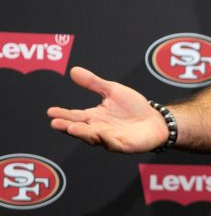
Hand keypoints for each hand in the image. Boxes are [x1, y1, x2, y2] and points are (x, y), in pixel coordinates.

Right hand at [48, 67, 168, 152]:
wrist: (155, 120)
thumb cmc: (133, 107)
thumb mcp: (112, 90)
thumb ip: (93, 83)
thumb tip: (73, 70)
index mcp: (94, 117)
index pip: (75, 116)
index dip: (63, 114)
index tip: (50, 111)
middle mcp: (98, 130)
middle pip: (80, 129)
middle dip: (68, 126)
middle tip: (55, 123)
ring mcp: (110, 139)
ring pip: (94, 138)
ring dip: (83, 133)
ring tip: (72, 128)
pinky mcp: (124, 145)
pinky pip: (114, 144)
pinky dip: (107, 140)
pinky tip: (101, 135)